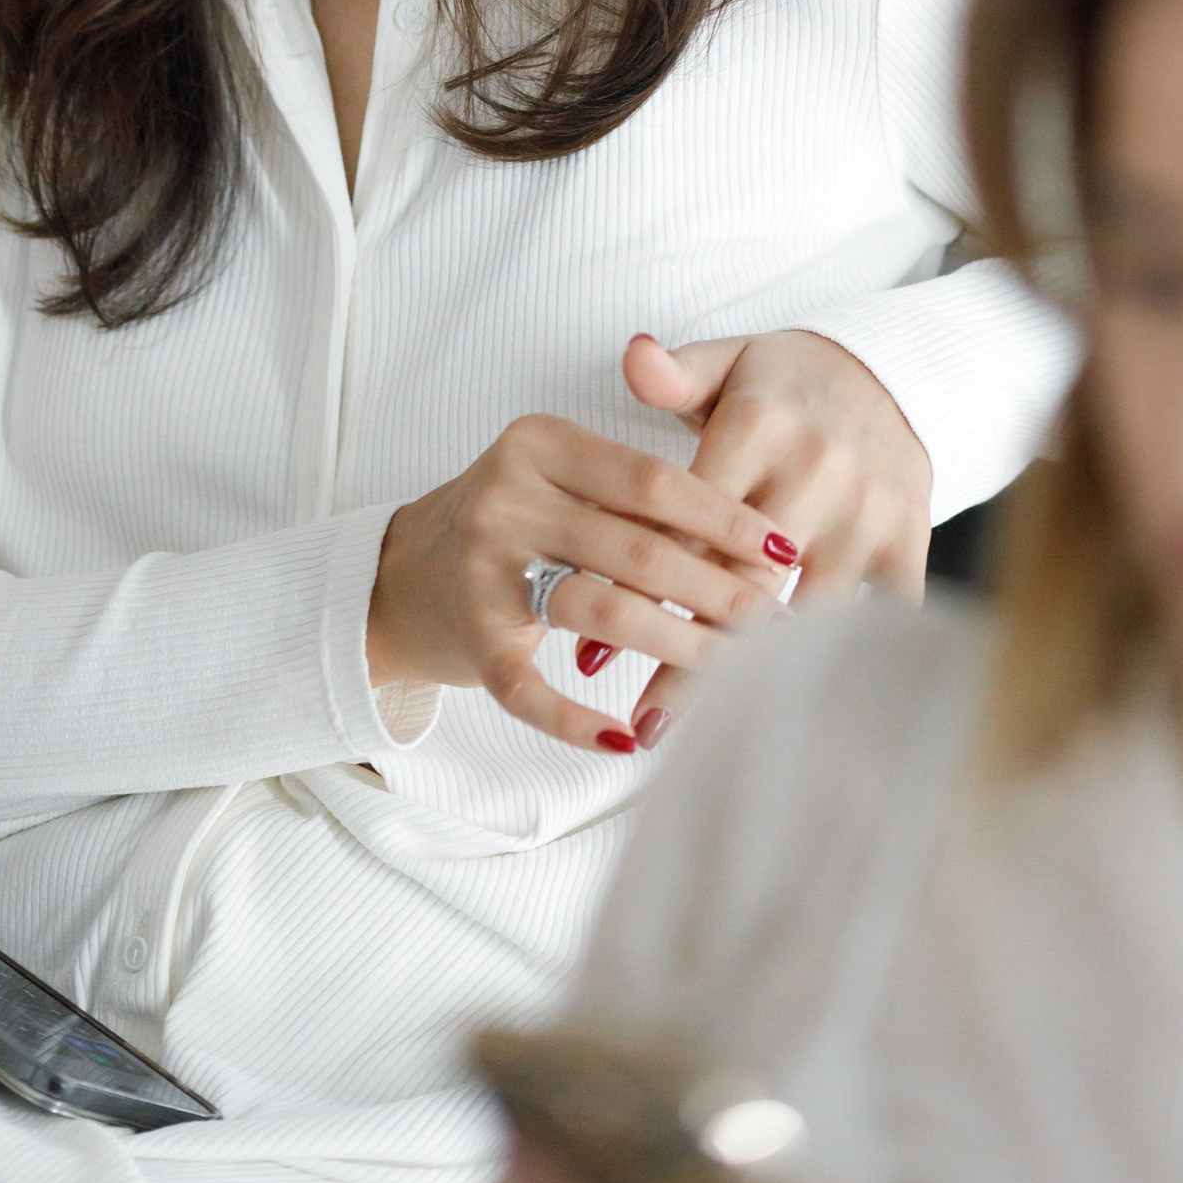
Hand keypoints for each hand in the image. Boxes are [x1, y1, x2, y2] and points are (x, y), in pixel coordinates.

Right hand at [366, 410, 797, 753]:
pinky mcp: (469, 638)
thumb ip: (634, 493)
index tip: (783, 550)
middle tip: (776, 621)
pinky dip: (580, 721)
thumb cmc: (510, 523)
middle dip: (718, 590)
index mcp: (540, 444)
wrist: (399, 573)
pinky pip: (531, 688)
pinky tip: (630, 738)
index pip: (652, 480)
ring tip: (734, 673)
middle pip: (637, 548)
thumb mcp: (559, 477)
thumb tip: (752, 538)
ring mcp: (484, 567)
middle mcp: (507, 496)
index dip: (725, 518)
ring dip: (676, 648)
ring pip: (601, 611)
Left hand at [578, 332, 930, 744]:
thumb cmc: (783, 380)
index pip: (686, 521)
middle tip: (645, 721)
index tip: (592, 650)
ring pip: (805, 612)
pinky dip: (842, 665)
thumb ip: (672, 373)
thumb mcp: (726, 361)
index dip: (639, 587)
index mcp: (758, 426)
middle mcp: (815, 470)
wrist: (892, 372)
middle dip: (690, 656)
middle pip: (742, 581)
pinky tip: (799, 715)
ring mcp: (866, 510)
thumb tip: (632, 355)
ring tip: (708, 737)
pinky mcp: (909, 539)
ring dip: (755, 677)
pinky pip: (878, 617)